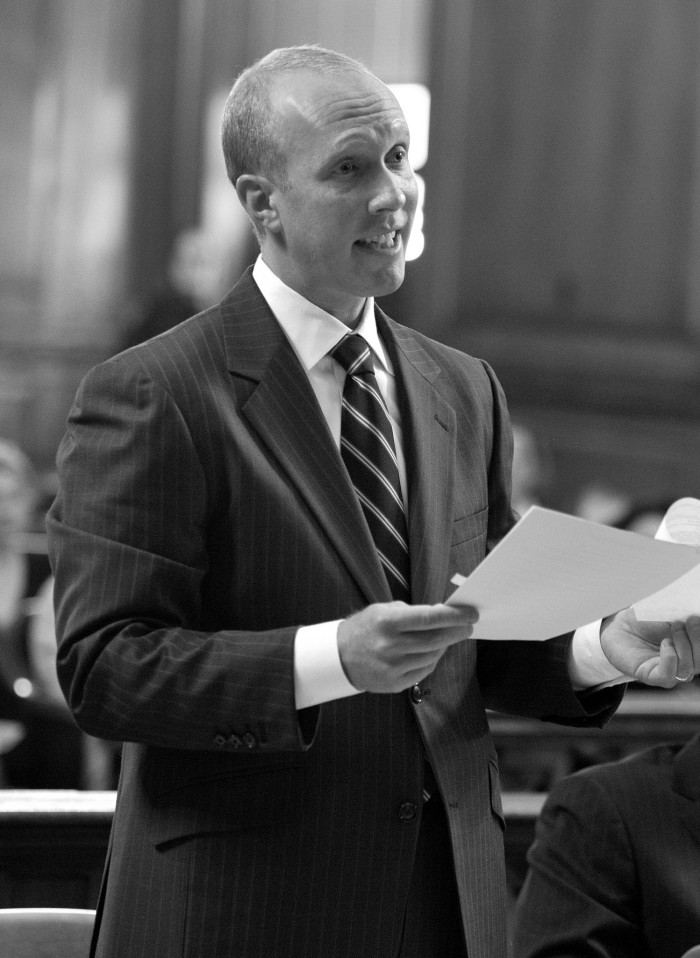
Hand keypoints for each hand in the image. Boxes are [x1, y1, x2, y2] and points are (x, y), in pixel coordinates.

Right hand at [337, 602, 477, 693]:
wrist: (339, 657)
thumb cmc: (365, 628)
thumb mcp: (383, 610)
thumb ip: (412, 612)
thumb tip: (442, 614)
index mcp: (387, 622)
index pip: (429, 618)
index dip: (454, 616)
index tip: (471, 614)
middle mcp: (390, 646)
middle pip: (435, 640)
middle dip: (457, 632)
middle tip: (467, 626)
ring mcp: (392, 667)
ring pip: (432, 656)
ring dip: (445, 645)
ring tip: (447, 637)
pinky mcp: (394, 683)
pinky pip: (424, 671)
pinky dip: (433, 659)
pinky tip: (432, 652)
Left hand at [600, 608, 699, 687]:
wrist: (622, 626)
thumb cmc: (648, 620)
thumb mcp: (671, 615)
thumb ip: (686, 618)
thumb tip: (697, 613)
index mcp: (692, 651)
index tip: (697, 617)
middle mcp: (685, 665)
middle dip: (698, 638)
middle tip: (690, 620)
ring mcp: (669, 672)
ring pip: (688, 670)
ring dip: (684, 645)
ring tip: (674, 626)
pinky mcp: (652, 676)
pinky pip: (668, 676)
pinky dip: (670, 658)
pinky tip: (665, 643)